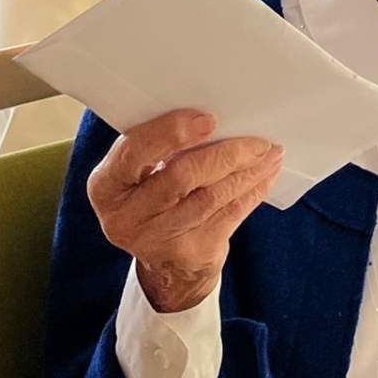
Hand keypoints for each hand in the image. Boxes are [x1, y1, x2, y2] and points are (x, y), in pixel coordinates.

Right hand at [87, 108, 282, 313]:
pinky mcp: (191, 253)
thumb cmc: (154, 196)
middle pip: (181, 177)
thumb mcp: (140, 173)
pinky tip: (267, 172)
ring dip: (248, 170)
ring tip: (271, 151)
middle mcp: (126, 217)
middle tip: (258, 139)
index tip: (208, 119)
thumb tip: (217, 114)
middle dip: (226, 153)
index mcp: (107, 186)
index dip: (172, 132)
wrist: (164, 263)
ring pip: (213, 197)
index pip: (134, 152)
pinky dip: (254, 190)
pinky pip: (230, 215)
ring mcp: (157, 240)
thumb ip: (161, 146)